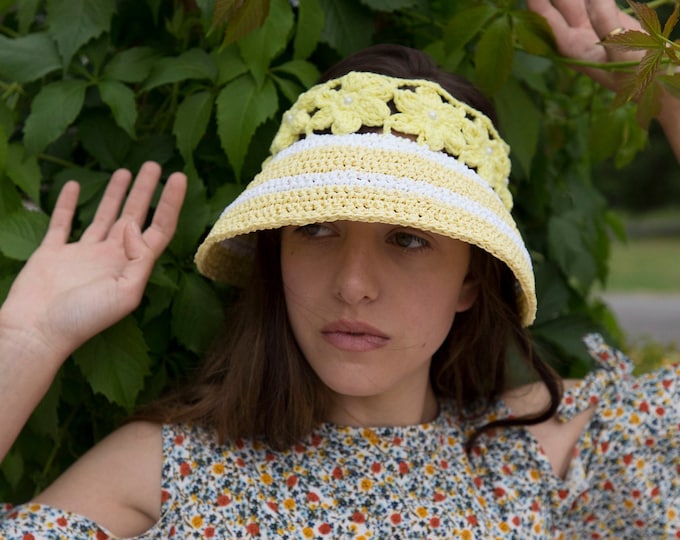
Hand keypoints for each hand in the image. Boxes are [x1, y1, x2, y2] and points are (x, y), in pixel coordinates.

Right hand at [0, 162, 186, 361]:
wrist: (36, 332)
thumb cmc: (84, 318)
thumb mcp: (126, 292)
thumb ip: (139, 258)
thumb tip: (136, 226)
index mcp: (131, 266)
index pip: (158, 229)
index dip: (171, 204)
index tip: (179, 177)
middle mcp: (111, 257)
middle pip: (134, 216)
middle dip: (146, 191)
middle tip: (155, 165)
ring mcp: (82, 254)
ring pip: (104, 215)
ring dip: (115, 193)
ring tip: (126, 170)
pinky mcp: (53, 252)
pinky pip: (61, 222)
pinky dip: (66, 203)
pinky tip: (72, 185)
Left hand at [527, 0, 642, 90]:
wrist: (659, 82)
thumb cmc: (638, 73)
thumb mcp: (622, 49)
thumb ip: (605, 22)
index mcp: (572, 48)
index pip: (547, 20)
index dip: (536, 3)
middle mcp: (575, 36)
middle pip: (557, 5)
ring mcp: (589, 27)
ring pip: (572, 0)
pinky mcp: (605, 20)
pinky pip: (592, 0)